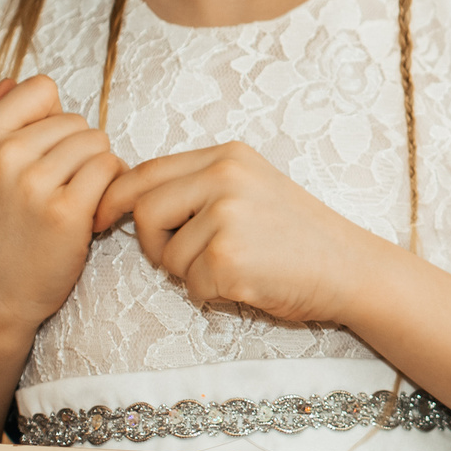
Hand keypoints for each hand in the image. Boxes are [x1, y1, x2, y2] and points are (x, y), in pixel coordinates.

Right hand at [0, 75, 124, 331]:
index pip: (42, 88)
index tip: (41, 154)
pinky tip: (90, 213)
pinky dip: (110, 189)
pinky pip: (110, 170)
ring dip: (96, 171)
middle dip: (77, 152)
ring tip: (71, 199)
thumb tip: (10, 81)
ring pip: (98, 143)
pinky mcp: (67, 212)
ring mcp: (34, 184)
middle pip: (76, 120)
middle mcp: (2, 155)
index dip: (52, 120)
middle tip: (57, 188)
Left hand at [91, 143, 378, 321]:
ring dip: (188, 273)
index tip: (101, 219)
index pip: (146, 171)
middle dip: (152, 243)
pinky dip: (211, 294)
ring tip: (233, 267)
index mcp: (227, 156)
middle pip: (143, 209)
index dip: (115, 198)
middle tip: (181, 258)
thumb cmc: (298, 236)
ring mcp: (227, 216)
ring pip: (165, 255)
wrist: (350, 268)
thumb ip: (200, 185)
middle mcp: (225, 177)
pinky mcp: (228, 258)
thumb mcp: (252, 188)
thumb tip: (130, 199)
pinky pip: (190, 285)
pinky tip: (246, 283)